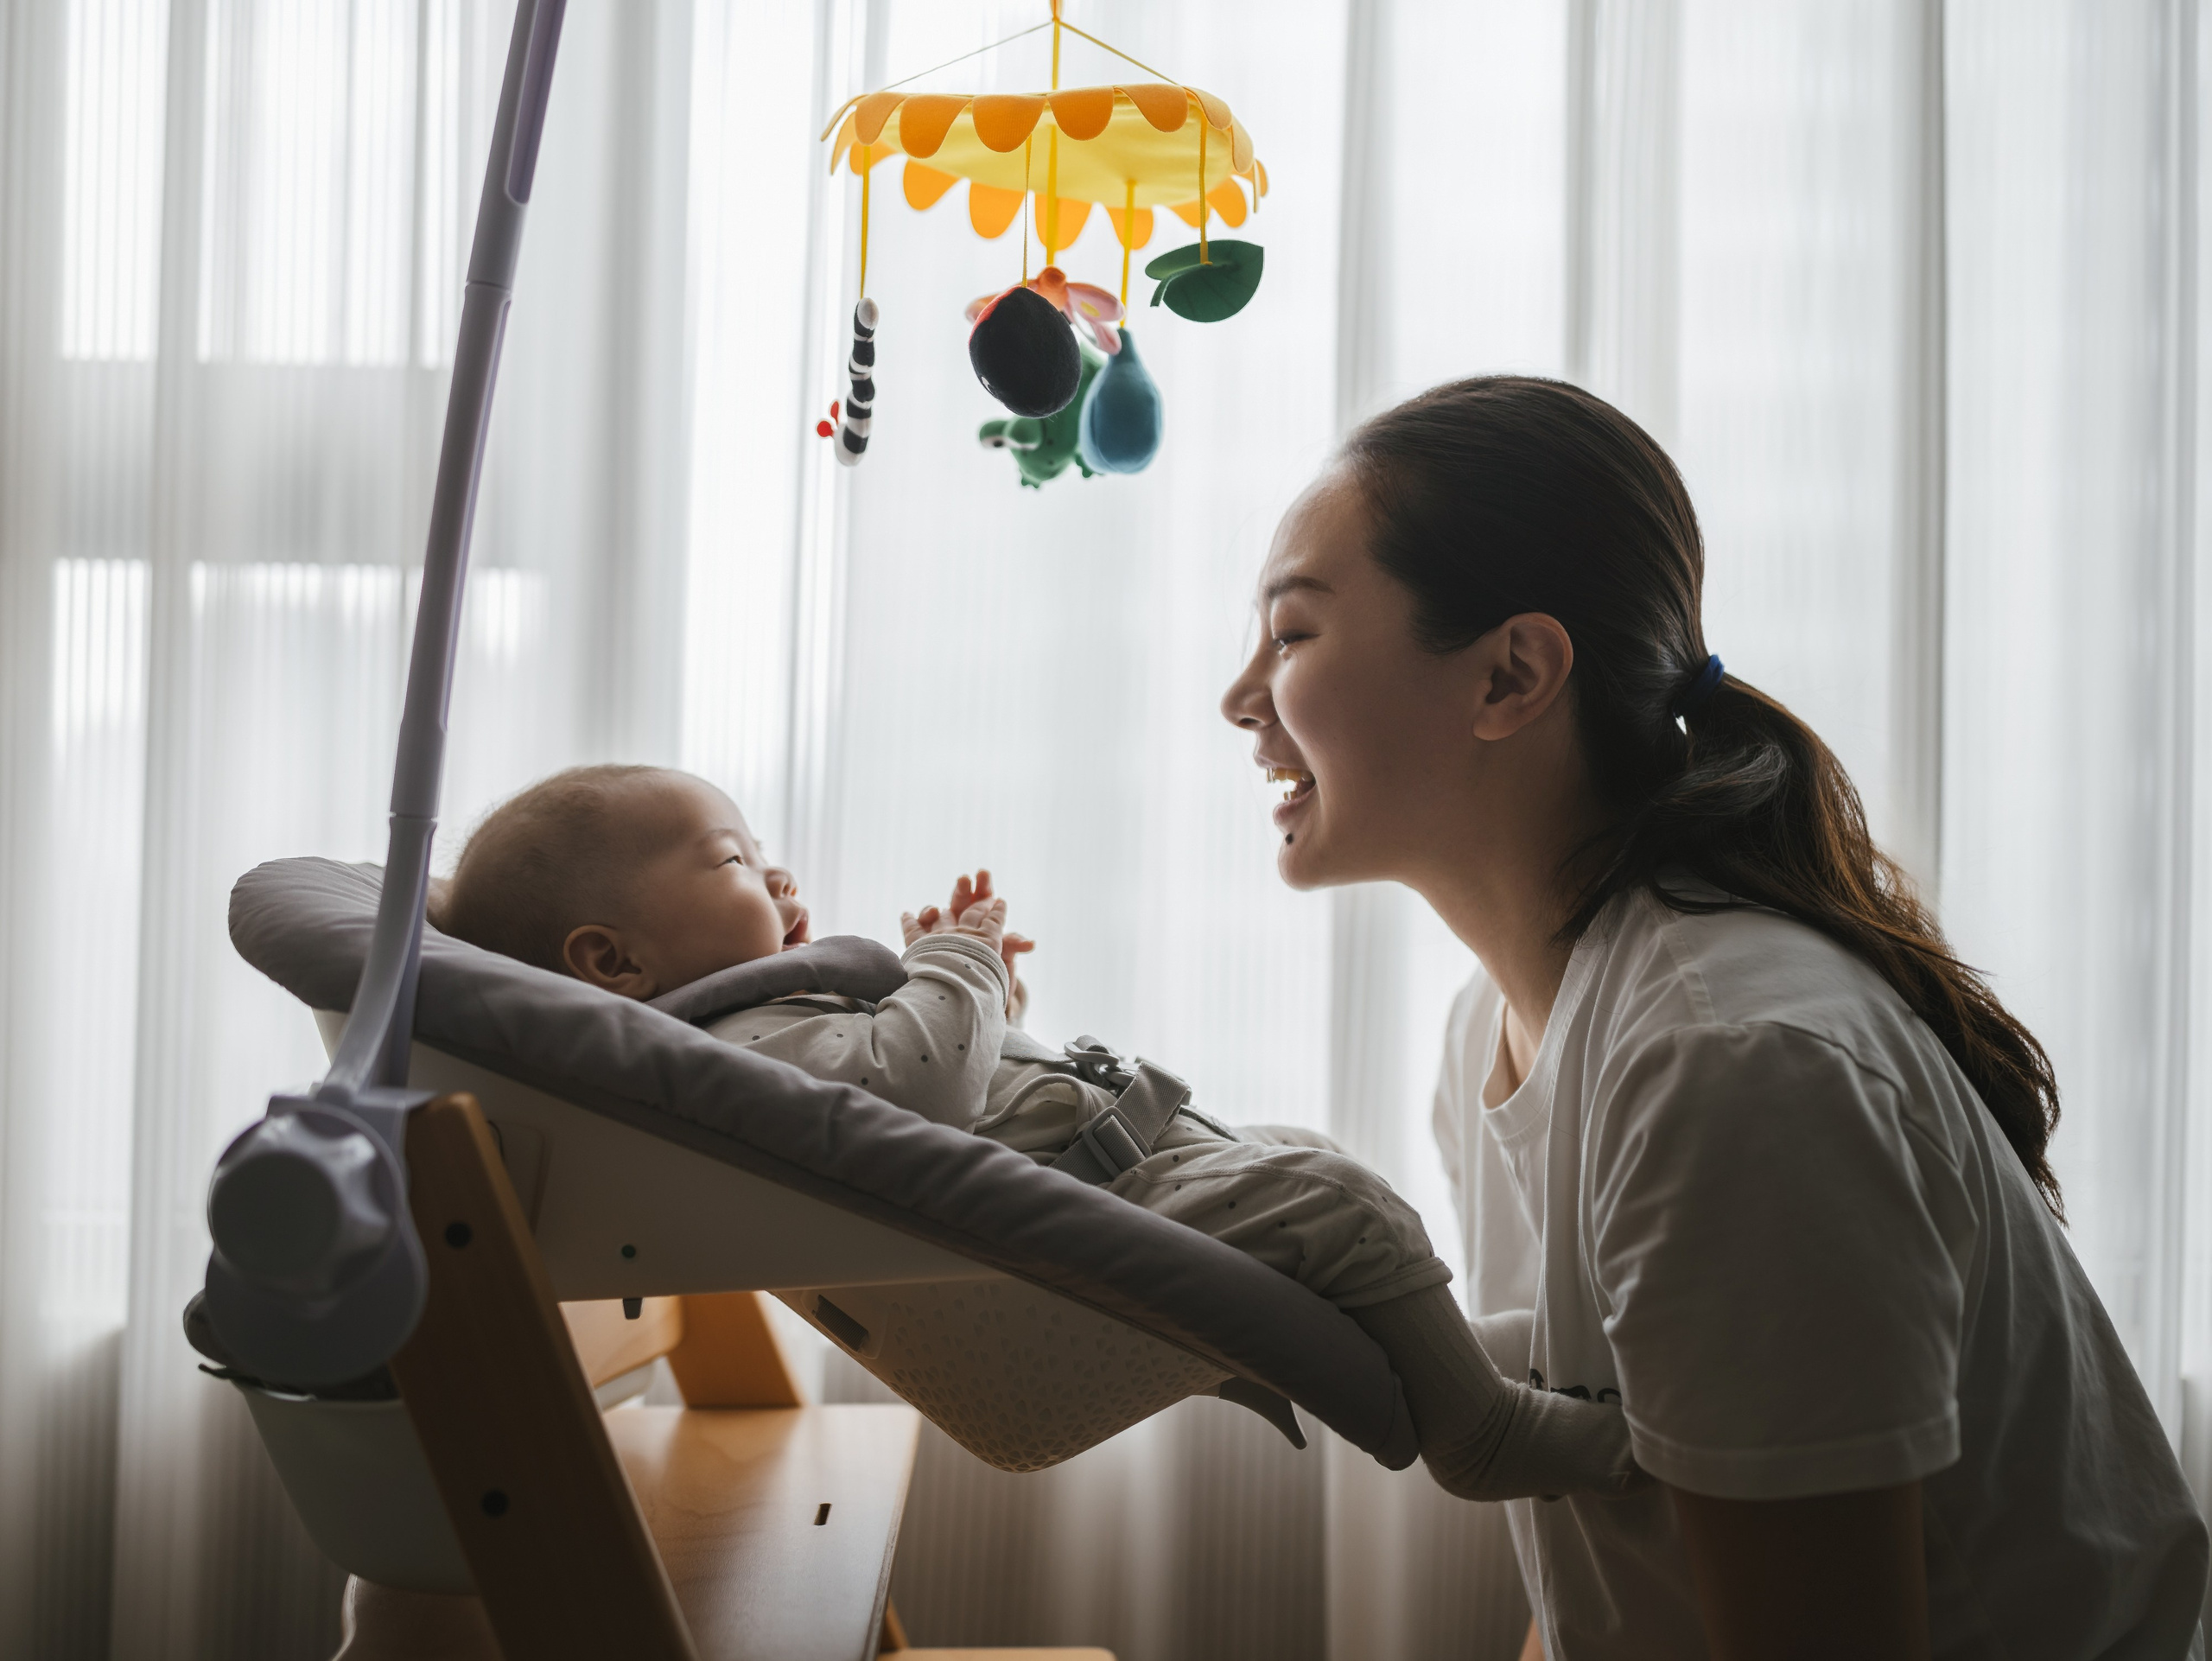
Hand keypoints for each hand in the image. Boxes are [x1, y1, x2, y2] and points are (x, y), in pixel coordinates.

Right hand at [902, 870, 1029, 1017]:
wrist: (972, 1000)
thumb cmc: (991, 978)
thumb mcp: (1004, 959)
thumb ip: (1012, 946)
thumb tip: (1031, 944)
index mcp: (982, 926)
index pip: (983, 902)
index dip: (983, 887)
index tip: (983, 873)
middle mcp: (961, 928)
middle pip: (960, 903)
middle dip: (961, 889)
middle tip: (964, 879)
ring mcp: (942, 938)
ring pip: (936, 916)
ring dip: (934, 908)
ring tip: (934, 911)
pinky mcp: (924, 949)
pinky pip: (914, 932)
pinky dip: (910, 923)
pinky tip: (908, 916)